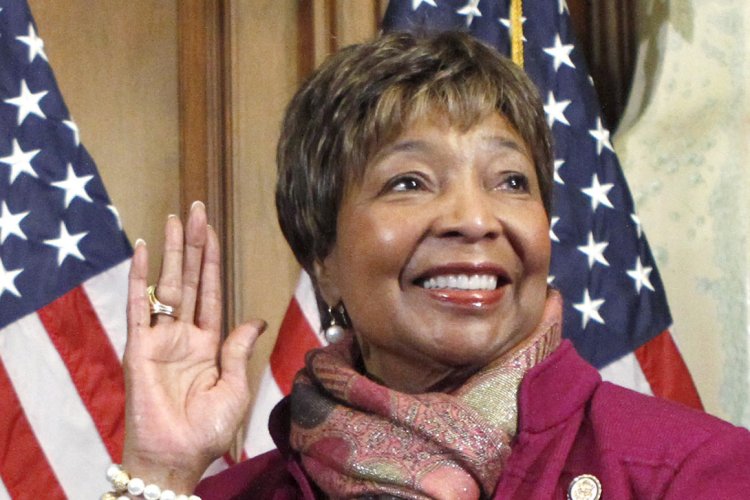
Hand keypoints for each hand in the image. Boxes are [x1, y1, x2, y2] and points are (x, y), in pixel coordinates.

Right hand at [122, 201, 264, 491]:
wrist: (178, 456)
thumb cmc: (208, 430)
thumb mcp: (234, 387)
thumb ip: (238, 350)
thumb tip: (254, 318)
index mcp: (208, 342)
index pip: (211, 290)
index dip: (212, 260)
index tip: (212, 229)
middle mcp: (183, 334)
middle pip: (189, 278)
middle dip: (193, 244)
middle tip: (195, 209)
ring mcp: (160, 338)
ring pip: (166, 285)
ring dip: (170, 251)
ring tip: (174, 218)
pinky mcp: (139, 348)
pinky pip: (138, 307)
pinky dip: (138, 278)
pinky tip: (141, 251)